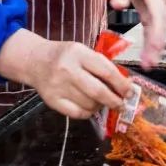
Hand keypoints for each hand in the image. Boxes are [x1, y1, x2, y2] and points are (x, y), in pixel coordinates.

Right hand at [0, 32, 133, 118]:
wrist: (34, 60)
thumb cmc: (65, 56)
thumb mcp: (83, 52)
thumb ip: (102, 66)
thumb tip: (125, 85)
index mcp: (78, 53)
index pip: (106, 71)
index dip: (121, 84)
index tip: (130, 92)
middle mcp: (67, 69)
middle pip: (98, 91)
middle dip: (115, 101)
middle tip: (122, 105)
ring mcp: (58, 86)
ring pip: (89, 104)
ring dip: (101, 106)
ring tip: (102, 102)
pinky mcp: (52, 100)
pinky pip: (77, 113)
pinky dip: (88, 113)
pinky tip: (90, 107)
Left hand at [111, 0, 165, 69]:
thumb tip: (118, 6)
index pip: (158, 17)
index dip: (157, 33)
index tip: (155, 47)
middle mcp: (160, 6)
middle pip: (161, 28)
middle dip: (157, 47)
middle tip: (150, 64)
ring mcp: (158, 12)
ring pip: (159, 33)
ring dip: (155, 49)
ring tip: (148, 66)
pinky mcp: (153, 17)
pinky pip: (154, 33)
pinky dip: (151, 45)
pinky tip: (147, 58)